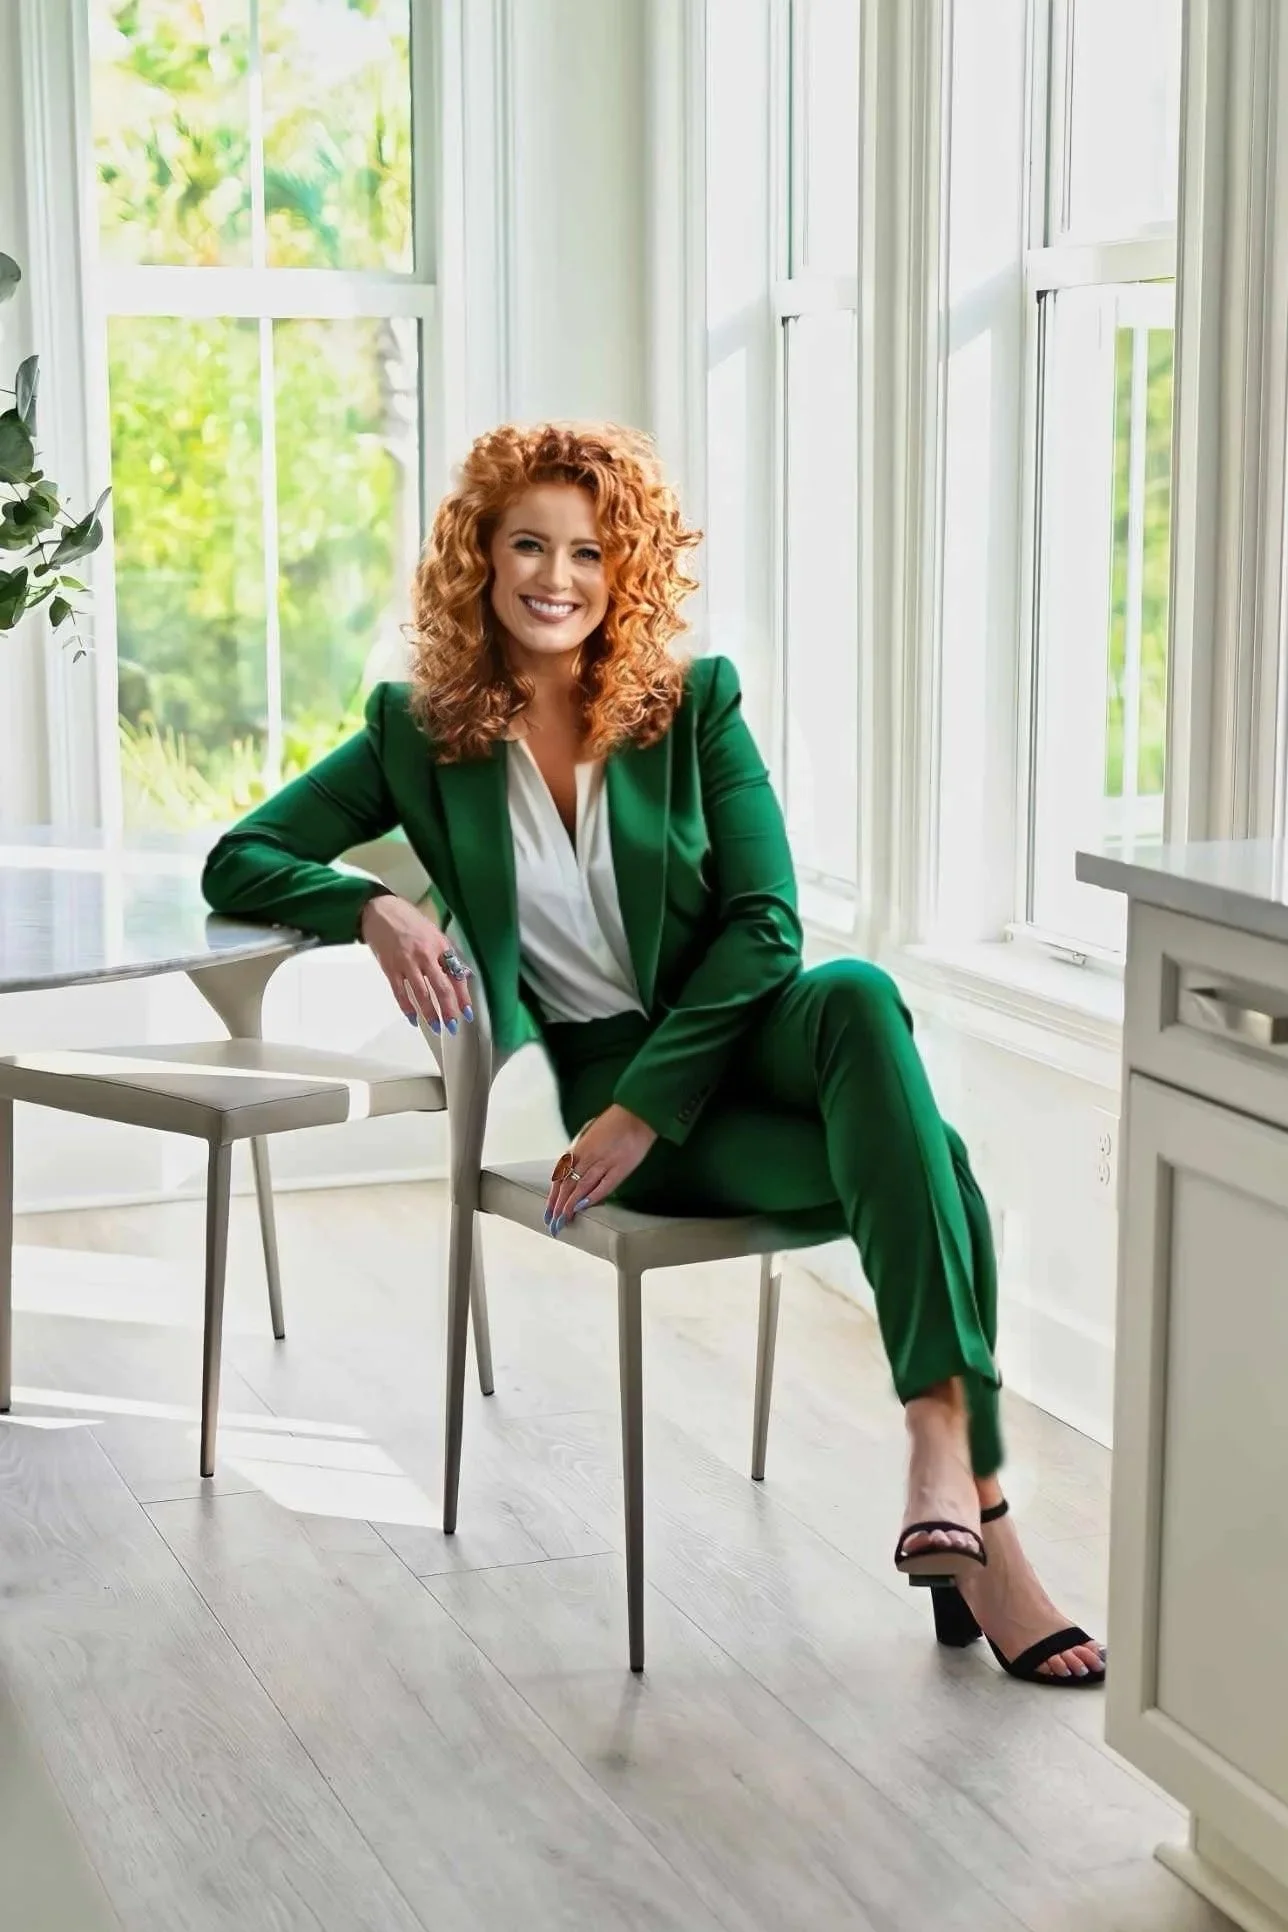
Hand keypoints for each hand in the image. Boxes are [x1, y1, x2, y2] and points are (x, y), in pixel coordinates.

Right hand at [359, 895, 472, 1032]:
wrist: (380, 910)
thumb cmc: (409, 920)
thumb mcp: (434, 932)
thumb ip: (446, 954)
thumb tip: (461, 974)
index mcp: (440, 946)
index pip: (456, 976)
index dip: (463, 996)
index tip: (467, 1013)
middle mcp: (425, 955)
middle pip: (441, 988)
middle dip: (449, 1010)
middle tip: (453, 1026)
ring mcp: (406, 963)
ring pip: (421, 994)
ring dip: (430, 1013)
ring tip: (437, 1027)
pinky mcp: (390, 968)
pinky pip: (400, 992)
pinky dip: (407, 1008)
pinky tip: (414, 1019)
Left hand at [544, 1104, 657, 1234]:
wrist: (636, 1113)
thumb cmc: (614, 1123)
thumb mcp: (591, 1136)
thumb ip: (581, 1155)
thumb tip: (572, 1174)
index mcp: (579, 1148)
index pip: (561, 1176)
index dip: (553, 1196)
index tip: (548, 1212)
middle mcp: (587, 1156)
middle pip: (568, 1184)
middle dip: (559, 1205)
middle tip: (553, 1223)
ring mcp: (604, 1161)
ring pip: (582, 1186)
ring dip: (571, 1205)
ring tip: (563, 1220)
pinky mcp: (620, 1166)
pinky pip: (604, 1184)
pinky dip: (592, 1196)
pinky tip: (583, 1207)